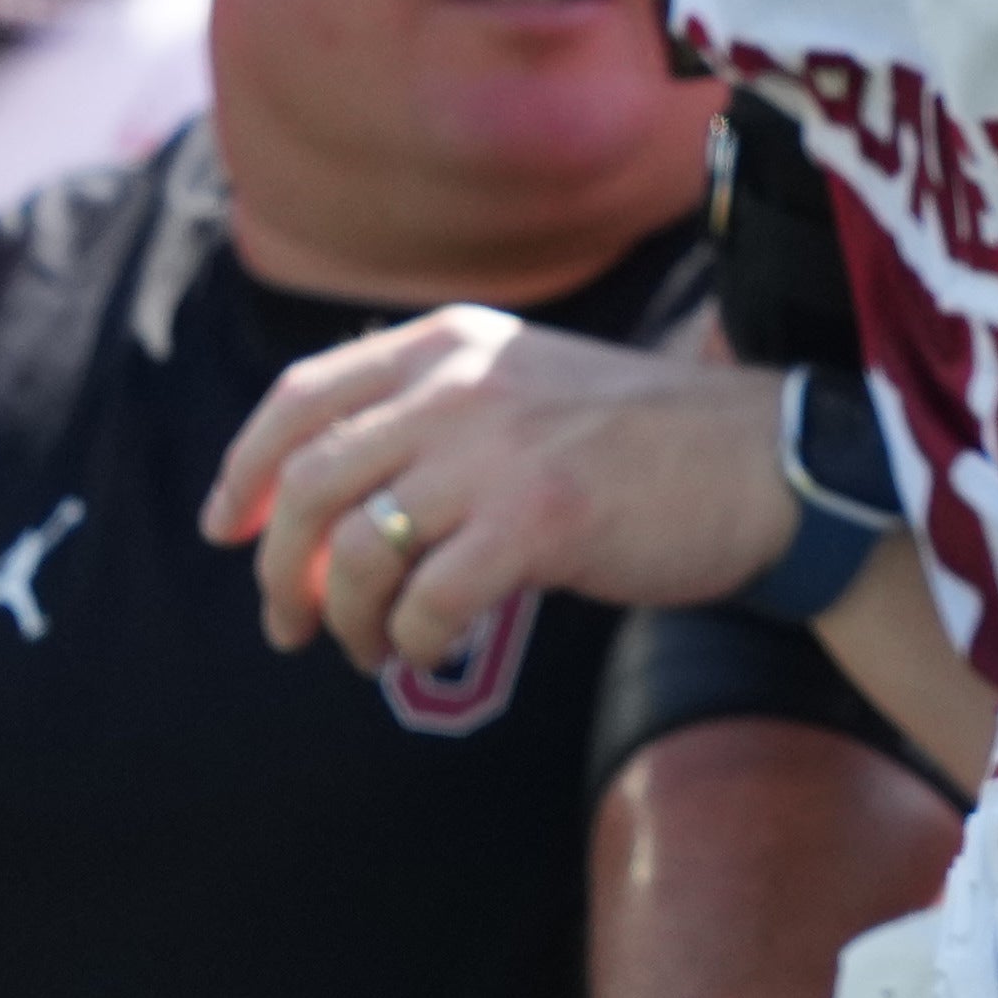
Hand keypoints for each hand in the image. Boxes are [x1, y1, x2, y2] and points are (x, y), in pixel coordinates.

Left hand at [204, 307, 802, 672]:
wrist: (771, 465)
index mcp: (454, 344)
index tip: (227, 526)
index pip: (303, 397)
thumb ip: (444, 408)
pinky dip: (412, 641)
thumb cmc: (656, 441)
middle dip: (281, 567)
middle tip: (286, 621)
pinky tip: (428, 654)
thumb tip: (340, 494)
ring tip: (368, 650)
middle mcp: (461, 386)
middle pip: (312, 482)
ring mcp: (497, 452)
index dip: (246, 469)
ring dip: (346, 618)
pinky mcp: (537, 522)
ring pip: (359, 551)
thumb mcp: (534, 381)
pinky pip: (427, 601)